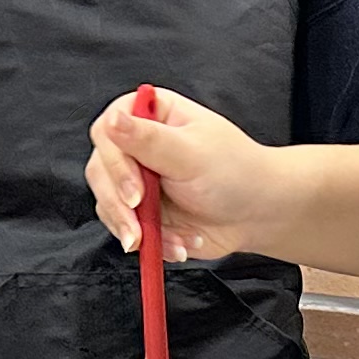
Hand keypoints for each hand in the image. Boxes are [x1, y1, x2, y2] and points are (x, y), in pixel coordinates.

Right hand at [87, 88, 289, 262]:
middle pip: (100, 170)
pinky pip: (124, 228)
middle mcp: (138, 144)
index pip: (108, 130)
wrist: (258, 213)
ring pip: (106, 202)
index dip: (115, 162)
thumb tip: (113, 120)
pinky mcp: (140, 211)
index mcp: (151, 114)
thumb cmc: (236, 173)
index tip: (135, 191)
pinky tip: (180, 244)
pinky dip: (150, 242)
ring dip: (134, 228)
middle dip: (119, 203)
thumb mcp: (191, 154)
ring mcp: (136, 179)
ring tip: (172, 240)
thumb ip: (149, 139)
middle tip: (140, 226)